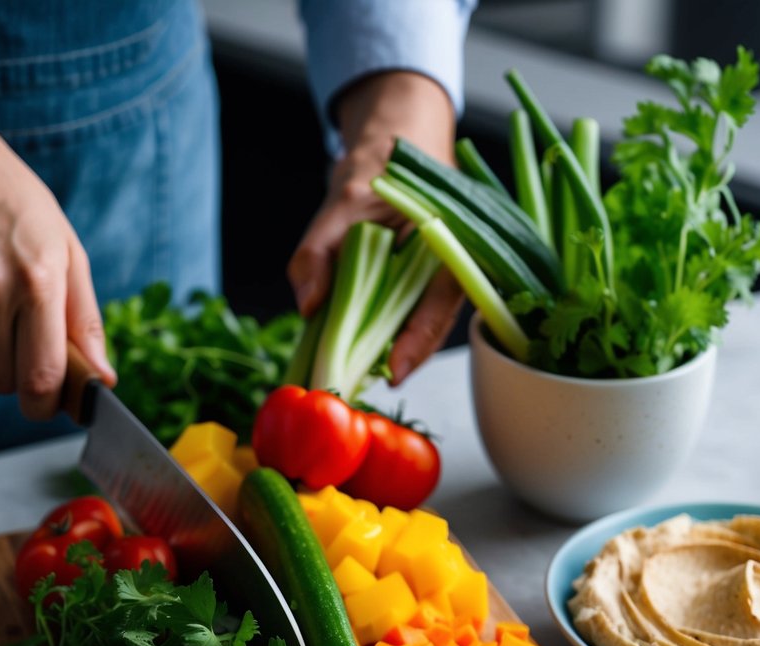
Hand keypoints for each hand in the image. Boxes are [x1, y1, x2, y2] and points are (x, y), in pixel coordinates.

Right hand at [0, 109, 114, 419]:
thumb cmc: (17, 202)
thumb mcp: (67, 251)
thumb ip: (86, 320)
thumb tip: (102, 378)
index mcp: (38, 281)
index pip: (43, 377)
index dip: (49, 404)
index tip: (56, 400)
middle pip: (3, 382)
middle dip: (20, 383)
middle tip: (29, 356)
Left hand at [288, 72, 463, 385]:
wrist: (393, 150)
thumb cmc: (381, 169)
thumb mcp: (342, 201)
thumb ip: (319, 250)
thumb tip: (308, 305)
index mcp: (450, 243)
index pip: (439, 306)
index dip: (417, 343)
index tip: (393, 371)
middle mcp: (450, 268)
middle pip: (429, 327)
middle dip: (397, 359)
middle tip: (360, 382)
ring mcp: (434, 282)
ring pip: (416, 329)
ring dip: (386, 351)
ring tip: (354, 372)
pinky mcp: (415, 291)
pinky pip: (401, 320)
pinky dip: (378, 336)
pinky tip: (356, 349)